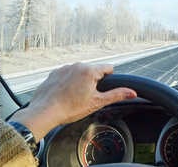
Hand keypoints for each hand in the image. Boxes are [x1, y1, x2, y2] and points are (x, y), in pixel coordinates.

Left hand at [9, 63, 136, 141]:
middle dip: (93, 81)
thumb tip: (132, 92)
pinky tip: (65, 94)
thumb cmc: (69, 108)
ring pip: (79, 72)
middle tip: (87, 96)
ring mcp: (64, 68)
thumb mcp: (97, 103)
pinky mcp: (54, 73)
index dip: (109, 79)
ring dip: (80, 80)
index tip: (101, 89)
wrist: (45, 112)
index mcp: (90, 71)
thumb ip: (116, 95)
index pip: (108, 68)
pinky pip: (67, 74)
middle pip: (93, 70)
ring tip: (74, 96)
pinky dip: (68, 82)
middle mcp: (77, 65)